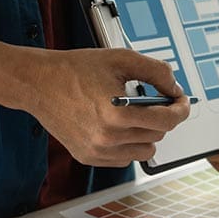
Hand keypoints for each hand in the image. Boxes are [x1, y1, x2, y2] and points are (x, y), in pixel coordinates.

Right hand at [4, 45, 189, 166]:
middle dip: (162, 116)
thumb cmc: (74, 69)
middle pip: (159, 134)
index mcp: (118, 114)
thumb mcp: (121, 59)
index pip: (168, 120)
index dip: (181, 109)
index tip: (181, 102)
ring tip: (134, 114)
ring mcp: (98, 151)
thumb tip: (175, 88)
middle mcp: (108, 137)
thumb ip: (156, 72)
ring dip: (148, 133)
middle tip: (155, 101)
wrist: (37, 82)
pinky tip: (119, 126)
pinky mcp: (89, 157)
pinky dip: (130, 144)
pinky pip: (126, 158)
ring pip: (146, 150)